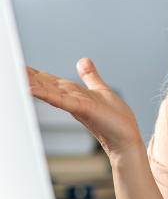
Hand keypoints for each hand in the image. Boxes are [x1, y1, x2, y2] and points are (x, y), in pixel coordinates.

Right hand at [26, 58, 141, 156]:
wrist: (126, 138)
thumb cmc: (115, 119)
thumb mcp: (101, 90)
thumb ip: (90, 76)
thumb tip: (83, 60)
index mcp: (73, 93)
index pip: (50, 81)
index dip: (35, 73)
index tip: (19, 66)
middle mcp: (71, 99)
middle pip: (46, 85)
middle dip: (29, 77)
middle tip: (11, 68)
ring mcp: (75, 104)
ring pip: (49, 91)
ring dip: (32, 83)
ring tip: (17, 75)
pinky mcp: (83, 109)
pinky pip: (62, 100)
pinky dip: (48, 94)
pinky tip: (33, 89)